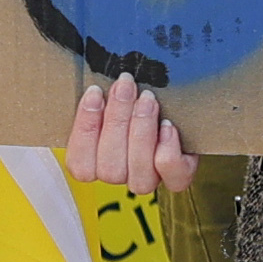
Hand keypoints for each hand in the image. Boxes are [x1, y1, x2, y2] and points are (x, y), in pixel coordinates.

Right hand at [62, 72, 196, 194]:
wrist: (182, 110)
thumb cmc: (138, 100)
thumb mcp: (116, 98)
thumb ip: (101, 97)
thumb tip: (95, 82)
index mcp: (95, 162)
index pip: (80, 163)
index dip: (85, 129)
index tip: (95, 92)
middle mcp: (120, 175)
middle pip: (110, 168)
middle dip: (116, 121)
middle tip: (125, 86)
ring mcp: (150, 179)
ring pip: (139, 175)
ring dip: (141, 132)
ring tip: (147, 100)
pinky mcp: (178, 176)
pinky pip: (173, 176)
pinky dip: (169, 151)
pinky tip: (168, 125)